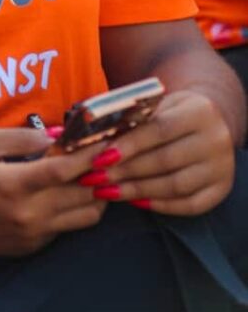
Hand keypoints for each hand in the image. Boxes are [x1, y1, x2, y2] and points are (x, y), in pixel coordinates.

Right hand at [0, 127, 106, 258]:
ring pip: (86, 217)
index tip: (107, 141)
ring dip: (97, 195)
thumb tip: (56, 138)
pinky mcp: (32, 247)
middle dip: (102, 173)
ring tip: (97, 174)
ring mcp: (32, 235)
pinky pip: (67, 228)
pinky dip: (77, 209)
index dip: (90, 155)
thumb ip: (20, 137)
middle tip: (110, 155)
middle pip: (85, 195)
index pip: (65, 170)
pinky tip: (71, 192)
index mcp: (14, 185)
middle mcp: (28, 215)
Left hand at [84, 90, 234, 214]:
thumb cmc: (171, 112)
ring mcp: (222, 167)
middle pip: (164, 160)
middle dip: (125, 172)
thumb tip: (90, 140)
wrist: (209, 121)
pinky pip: (190, 205)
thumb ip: (130, 120)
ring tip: (107, 192)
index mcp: (199, 111)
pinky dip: (160, 205)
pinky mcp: (222, 189)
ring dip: (137, 190)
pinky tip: (135, 201)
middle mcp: (216, 139)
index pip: (158, 130)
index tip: (99, 159)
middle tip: (95, 179)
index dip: (127, 146)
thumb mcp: (157, 106)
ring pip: (175, 185)